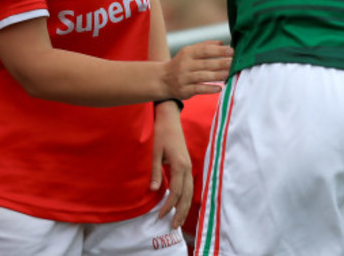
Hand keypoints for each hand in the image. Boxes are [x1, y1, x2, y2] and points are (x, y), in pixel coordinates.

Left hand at [150, 102, 191, 229]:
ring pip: (190, 190)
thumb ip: (155, 170)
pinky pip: (188, 184)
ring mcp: (188, 165)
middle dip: (181, 211)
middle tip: (173, 226)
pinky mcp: (185, 163)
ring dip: (185, 206)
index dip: (168, 205)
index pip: (176, 191)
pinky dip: (185, 196)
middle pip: (187, 194)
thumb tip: (154, 190)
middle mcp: (186, 166)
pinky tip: (180, 202)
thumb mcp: (154, 151)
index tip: (160, 216)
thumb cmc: (160, 132)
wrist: (169, 117)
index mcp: (179, 164)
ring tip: (178, 219)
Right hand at [164, 41, 232, 99]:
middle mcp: (185, 64)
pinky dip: (209, 89)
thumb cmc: (181, 63)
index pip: (204, 50)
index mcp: (187, 53)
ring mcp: (184, 78)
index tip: (232, 50)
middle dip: (221, 63)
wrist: (163, 79)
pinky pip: (198, 89)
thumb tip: (222, 43)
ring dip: (217, 75)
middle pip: (205, 63)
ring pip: (203, 76)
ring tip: (229, 74)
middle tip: (234, 62)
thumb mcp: (189, 52)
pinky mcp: (184, 90)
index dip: (219, 51)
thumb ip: (205, 46)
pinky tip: (219, 88)